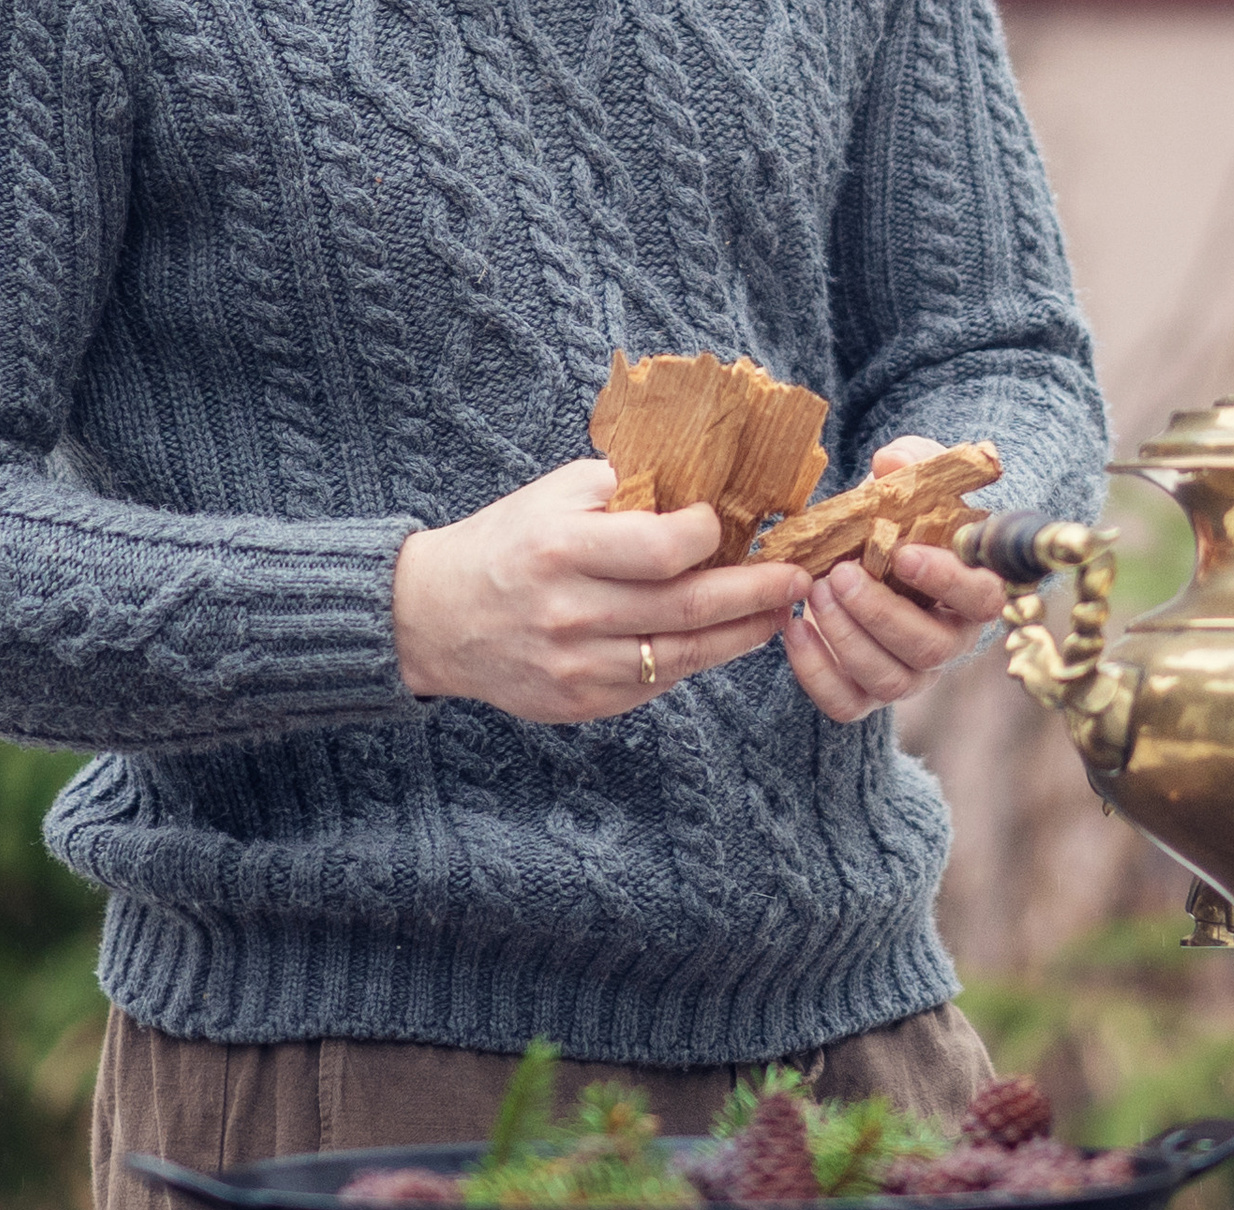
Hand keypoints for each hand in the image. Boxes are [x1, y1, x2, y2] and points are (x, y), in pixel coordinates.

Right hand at [392, 459, 811, 722]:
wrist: (435, 619)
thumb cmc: (507, 544)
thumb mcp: (554, 495)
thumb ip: (627, 488)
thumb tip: (707, 483)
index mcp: (563, 549)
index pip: (664, 549)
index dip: (710, 535)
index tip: (727, 523)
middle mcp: (572, 612)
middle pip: (689, 607)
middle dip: (757, 591)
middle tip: (798, 577)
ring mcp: (578, 666)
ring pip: (686, 655)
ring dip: (743, 633)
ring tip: (778, 611)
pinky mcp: (583, 702)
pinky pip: (659, 683)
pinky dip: (697, 658)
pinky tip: (723, 638)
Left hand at [781, 436, 1012, 722]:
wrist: (858, 554)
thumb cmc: (893, 519)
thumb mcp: (906, 482)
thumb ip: (910, 464)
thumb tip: (892, 462)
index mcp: (972, 592)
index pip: (983, 600)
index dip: (948, 581)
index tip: (902, 552)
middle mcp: (948, 642)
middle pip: (929, 649)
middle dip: (880, 613)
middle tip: (838, 574)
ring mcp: (909, 674)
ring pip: (889, 680)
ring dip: (846, 638)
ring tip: (814, 591)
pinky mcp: (865, 693)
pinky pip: (845, 703)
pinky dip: (815, 672)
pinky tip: (794, 627)